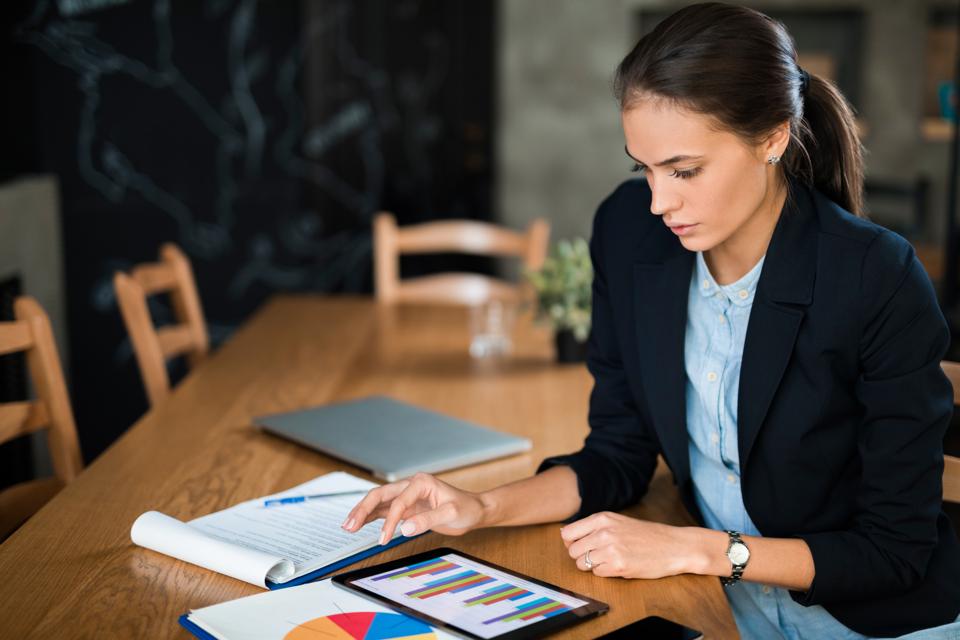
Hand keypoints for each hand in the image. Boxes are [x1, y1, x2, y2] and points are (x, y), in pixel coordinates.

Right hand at [342, 472, 488, 543]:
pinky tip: (359, 523)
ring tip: (347, 526)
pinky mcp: (406, 507)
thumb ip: (427, 520)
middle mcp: (410, 486)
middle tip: (348, 526)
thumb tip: (404, 529)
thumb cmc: (466, 508)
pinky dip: (370, 517)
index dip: (389, 521)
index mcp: (421, 482)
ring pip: (378, 502)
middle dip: (362, 510)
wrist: (474, 510)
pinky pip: (384, 510)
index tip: (383, 538)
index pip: (398, 502)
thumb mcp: (451, 514)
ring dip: (362, 513)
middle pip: (380, 495)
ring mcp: (406, 496)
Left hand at [560, 512, 702, 578]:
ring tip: (610, 560)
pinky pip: (597, 573)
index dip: (571, 542)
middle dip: (581, 556)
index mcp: (602, 518)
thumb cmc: (647, 535)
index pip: (567, 533)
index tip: (581, 545)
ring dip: (593, 565)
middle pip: (573, 551)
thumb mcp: (618, 522)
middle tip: (598, 556)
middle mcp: (603, 532)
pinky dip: (605, 572)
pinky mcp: (618, 566)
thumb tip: (565, 535)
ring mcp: (610, 549)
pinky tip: (619, 565)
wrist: (674, 546)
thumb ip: (594, 527)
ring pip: (582, 564)